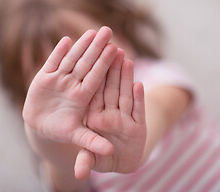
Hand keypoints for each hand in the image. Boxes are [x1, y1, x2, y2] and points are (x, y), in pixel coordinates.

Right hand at [22, 27, 117, 155]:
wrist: (42, 127)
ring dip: (80, 46)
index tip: (116, 49)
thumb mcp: (77, 137)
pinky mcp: (43, 79)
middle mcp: (73, 85)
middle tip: (107, 31)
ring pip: (71, 59)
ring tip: (91, 31)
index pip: (96, 77)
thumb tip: (110, 153)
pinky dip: (57, 52)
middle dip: (96, 48)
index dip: (105, 63)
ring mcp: (58, 80)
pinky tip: (66, 40)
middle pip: (86, 64)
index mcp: (83, 97)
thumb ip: (92, 143)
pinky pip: (51, 63)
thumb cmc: (62, 131)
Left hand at [74, 50, 146, 178]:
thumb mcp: (93, 159)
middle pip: (110, 89)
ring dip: (126, 78)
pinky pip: (138, 110)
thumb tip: (79, 171)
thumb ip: (87, 159)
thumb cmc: (102, 158)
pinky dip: (139, 99)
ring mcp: (125, 119)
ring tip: (126, 59)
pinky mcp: (139, 127)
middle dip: (111, 69)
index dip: (95, 77)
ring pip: (125, 95)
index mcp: (94, 117)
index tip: (94, 61)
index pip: (94, 94)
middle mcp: (109, 115)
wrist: (121, 162)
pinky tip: (140, 84)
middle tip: (111, 48)